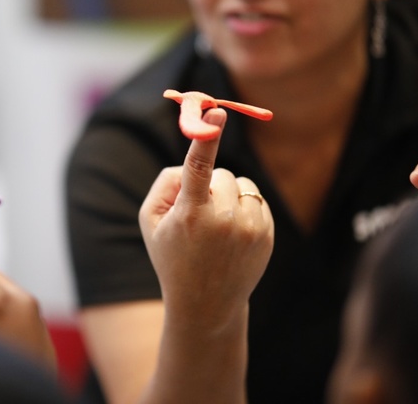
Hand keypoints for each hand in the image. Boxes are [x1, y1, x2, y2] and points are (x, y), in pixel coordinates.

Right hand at [139, 108, 273, 330]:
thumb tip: (194, 159)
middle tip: (197, 218)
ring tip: (216, 228)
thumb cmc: (172, 255)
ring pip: (240, 183)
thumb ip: (165, 183)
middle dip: (208, 187)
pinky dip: (242, 207)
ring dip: (227, 196)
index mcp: (190, 215)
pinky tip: (232, 233)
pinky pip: (255, 197)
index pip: (199, 168)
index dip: (207, 137)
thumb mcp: (150, 221)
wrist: (206, 303)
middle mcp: (223, 221)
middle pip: (220, 173)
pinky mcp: (267, 233)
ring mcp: (250, 228)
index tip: (217, 114)